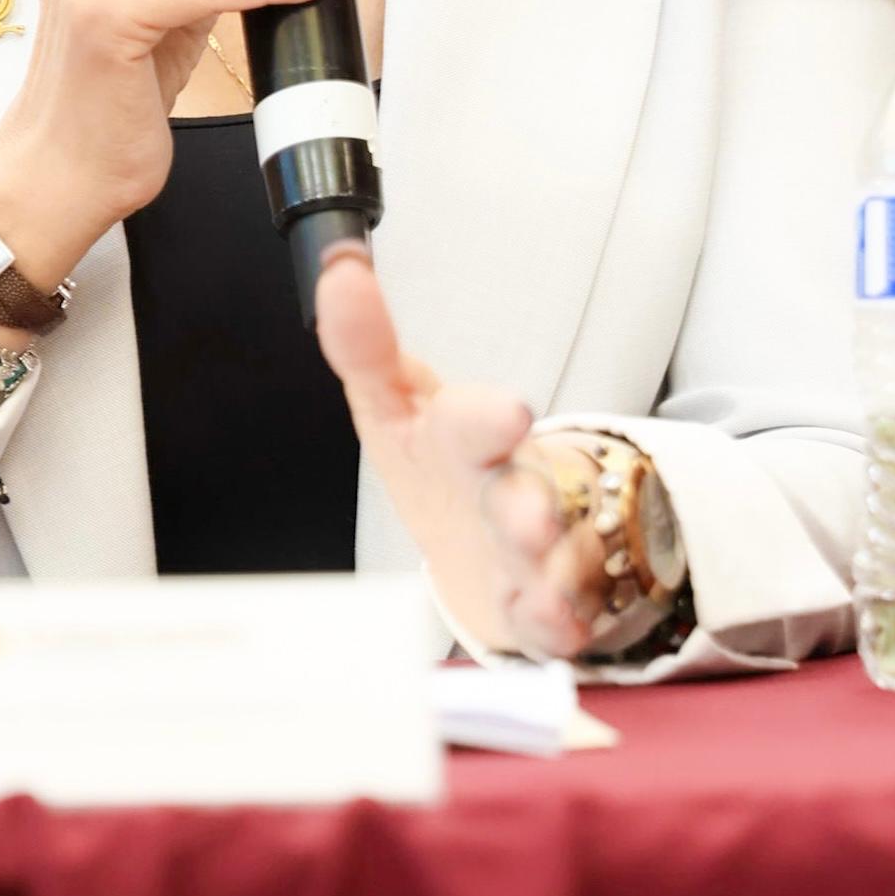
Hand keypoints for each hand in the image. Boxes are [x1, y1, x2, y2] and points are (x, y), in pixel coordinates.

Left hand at [314, 238, 608, 659]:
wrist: (481, 533)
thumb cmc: (437, 457)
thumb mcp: (392, 399)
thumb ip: (363, 342)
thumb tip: (339, 273)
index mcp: (463, 434)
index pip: (470, 420)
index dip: (486, 418)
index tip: (509, 415)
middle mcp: (506, 486)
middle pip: (522, 491)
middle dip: (528, 499)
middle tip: (533, 511)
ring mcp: (527, 548)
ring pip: (546, 555)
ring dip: (543, 557)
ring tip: (539, 553)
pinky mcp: (535, 601)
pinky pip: (550, 614)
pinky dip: (553, 620)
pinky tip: (554, 622)